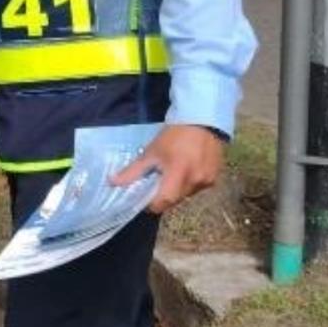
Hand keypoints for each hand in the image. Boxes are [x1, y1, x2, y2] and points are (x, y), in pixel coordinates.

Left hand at [110, 124, 224, 213]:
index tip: (144, 200)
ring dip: (177, 190)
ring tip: (172, 174)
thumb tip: (112, 183)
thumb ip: (133, 171)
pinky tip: (185, 170)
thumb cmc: (173, 136)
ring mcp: (207, 181)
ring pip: (186, 195)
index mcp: (178, 173)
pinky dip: (188, 184)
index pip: (164, 201)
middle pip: (174, 200)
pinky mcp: (214, 179)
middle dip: (163, 195)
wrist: (201, 122)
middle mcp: (195, 181)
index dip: (152, 204)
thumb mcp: (151, 152)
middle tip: (157, 182)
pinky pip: (197, 188)